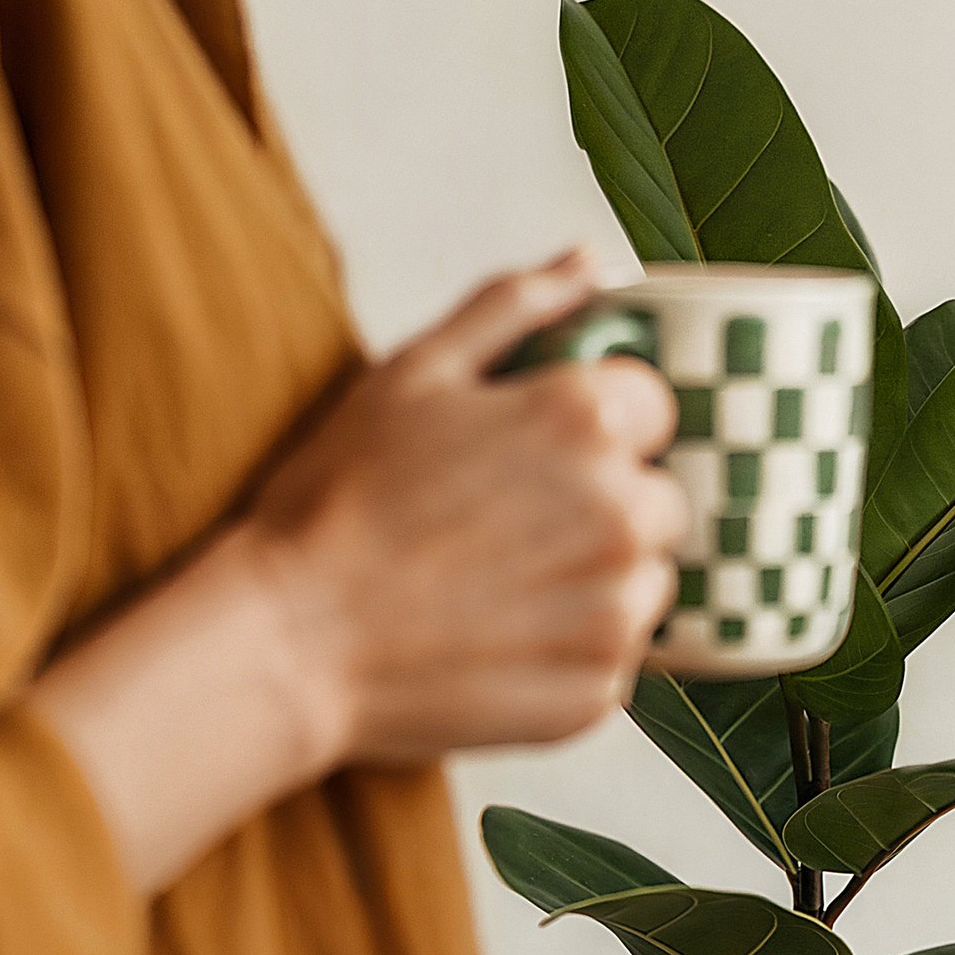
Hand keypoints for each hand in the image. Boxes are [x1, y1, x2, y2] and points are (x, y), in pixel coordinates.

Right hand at [246, 252, 689, 764]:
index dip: (599, 423)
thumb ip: (516, 308)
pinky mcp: (599, 692)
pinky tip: (497, 638)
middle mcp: (621, 516)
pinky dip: (572, 650)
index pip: (654, 406)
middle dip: (606, 502)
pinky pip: (616, 659)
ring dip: (597, 580)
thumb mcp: (415, 371)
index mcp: (585, 420)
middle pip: (662, 499)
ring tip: (499, 585)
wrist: (293, 641)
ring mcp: (616, 614)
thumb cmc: (340, 499)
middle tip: (511, 523)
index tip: (539, 449)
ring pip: (647, 581)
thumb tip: (589, 262)